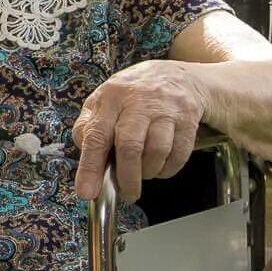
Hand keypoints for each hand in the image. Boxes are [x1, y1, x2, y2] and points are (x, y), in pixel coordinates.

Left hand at [72, 60, 206, 202]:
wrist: (176, 76)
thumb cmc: (132, 95)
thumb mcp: (103, 102)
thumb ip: (88, 127)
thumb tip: (84, 156)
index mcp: (110, 98)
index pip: (96, 135)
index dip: (90, 167)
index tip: (87, 192)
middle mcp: (137, 101)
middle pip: (130, 147)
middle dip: (127, 178)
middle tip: (126, 193)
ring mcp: (165, 109)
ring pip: (157, 152)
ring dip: (149, 172)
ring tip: (143, 173)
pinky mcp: (188, 119)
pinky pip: (179, 154)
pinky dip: (168, 169)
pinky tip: (160, 166)